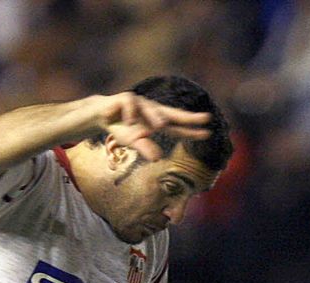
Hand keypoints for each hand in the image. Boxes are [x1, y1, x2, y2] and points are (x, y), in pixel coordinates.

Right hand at [94, 92, 209, 161]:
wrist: (101, 114)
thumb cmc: (121, 128)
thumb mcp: (133, 141)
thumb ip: (144, 147)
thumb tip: (157, 158)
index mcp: (157, 121)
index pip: (178, 127)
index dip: (192, 131)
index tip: (208, 134)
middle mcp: (152, 110)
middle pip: (173, 113)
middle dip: (189, 116)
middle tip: (207, 117)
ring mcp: (140, 103)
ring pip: (151, 110)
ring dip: (155, 117)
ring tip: (160, 126)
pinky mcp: (125, 98)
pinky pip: (130, 106)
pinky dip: (129, 115)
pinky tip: (127, 122)